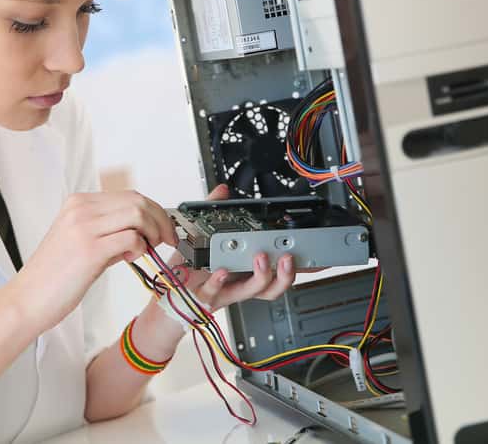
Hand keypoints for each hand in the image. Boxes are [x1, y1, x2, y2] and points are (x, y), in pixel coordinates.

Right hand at [16, 190, 177, 332]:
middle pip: (138, 200)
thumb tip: (143, 232)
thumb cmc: (52, 276)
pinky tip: (132, 258)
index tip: (164, 228)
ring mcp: (84, 227)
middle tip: (167, 239)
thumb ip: (109, 232)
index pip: (129, 195)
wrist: (27, 299)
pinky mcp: (89, 249)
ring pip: (138, 214)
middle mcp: (81, 209)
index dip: (154, 211)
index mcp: (78, 203)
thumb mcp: (80, 242)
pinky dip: (140, 247)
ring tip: (148, 249)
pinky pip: (130, 238)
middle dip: (161, 219)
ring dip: (153, 232)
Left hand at [174, 184, 297, 310]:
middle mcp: (240, 282)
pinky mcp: (208, 296)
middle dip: (287, 273)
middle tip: (289, 257)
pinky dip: (219, 282)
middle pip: (275, 286)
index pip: (279, 269)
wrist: (169, 295)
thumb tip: (223, 191)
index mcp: (245, 269)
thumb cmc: (188, 270)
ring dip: (262, 276)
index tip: (317, 257)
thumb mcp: (203, 236)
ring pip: (254, 291)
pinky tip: (221, 271)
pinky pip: (216, 292)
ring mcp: (226, 291)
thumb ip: (214, 211)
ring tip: (261, 259)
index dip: (301, 265)